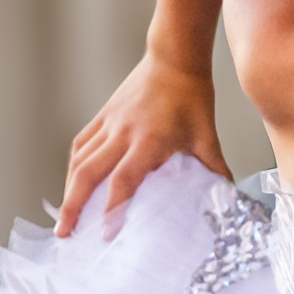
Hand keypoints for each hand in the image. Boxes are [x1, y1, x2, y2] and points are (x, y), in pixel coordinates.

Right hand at [58, 56, 232, 235]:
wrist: (174, 58)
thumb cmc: (193, 97)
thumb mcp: (208, 135)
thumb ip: (215, 169)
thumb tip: (229, 199)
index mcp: (148, 140)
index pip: (124, 180)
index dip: (113, 209)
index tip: (106, 235)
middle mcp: (122, 133)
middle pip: (88, 174)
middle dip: (73, 206)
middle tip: (64, 235)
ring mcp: (108, 123)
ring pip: (79, 160)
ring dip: (68, 190)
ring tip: (64, 218)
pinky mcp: (102, 116)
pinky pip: (81, 145)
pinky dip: (74, 167)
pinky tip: (72, 184)